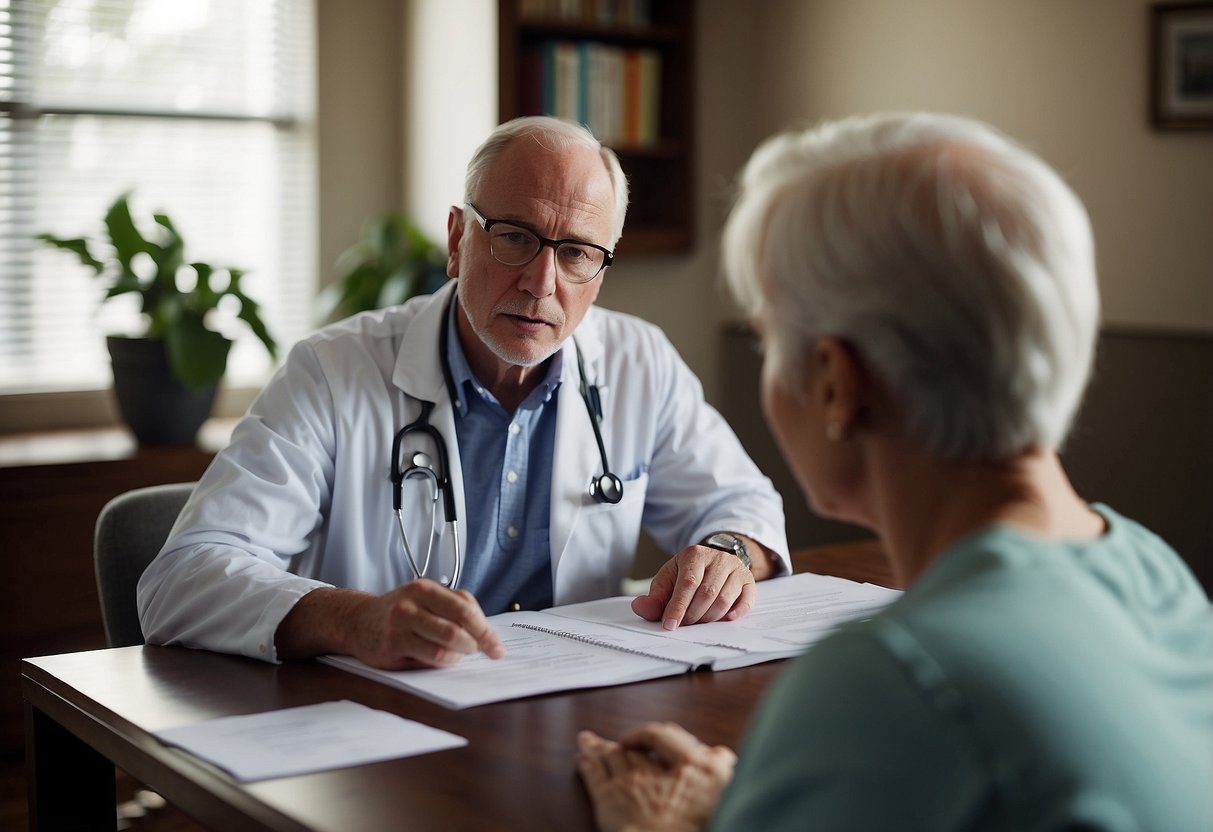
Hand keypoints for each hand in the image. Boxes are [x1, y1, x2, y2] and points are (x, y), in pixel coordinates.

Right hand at [276, 580, 504, 668]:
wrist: (358, 621)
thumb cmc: (400, 613)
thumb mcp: (425, 600)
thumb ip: (453, 608)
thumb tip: (486, 632)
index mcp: (425, 588)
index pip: (465, 607)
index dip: (485, 629)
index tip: (497, 646)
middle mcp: (411, 603)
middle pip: (458, 626)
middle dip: (478, 643)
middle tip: (487, 653)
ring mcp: (400, 624)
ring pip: (445, 645)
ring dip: (459, 655)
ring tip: (459, 655)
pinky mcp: (392, 645)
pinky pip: (429, 657)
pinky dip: (442, 662)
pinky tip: (441, 659)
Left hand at [575, 723, 734, 831]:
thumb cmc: (696, 827)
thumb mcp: (723, 791)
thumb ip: (721, 768)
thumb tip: (722, 756)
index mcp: (689, 766)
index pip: (668, 737)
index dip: (654, 735)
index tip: (647, 737)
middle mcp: (656, 770)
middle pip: (634, 748)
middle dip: (620, 743)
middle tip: (612, 737)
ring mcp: (630, 782)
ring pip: (611, 755)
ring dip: (598, 746)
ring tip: (587, 740)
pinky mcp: (609, 797)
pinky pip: (594, 774)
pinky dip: (586, 764)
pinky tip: (581, 758)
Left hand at [630, 545, 755, 629]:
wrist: (712, 562)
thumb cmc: (687, 575)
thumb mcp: (667, 581)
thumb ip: (654, 598)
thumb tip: (639, 607)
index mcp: (694, 554)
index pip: (687, 583)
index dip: (678, 606)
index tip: (670, 625)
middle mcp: (718, 558)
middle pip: (707, 593)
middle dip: (693, 615)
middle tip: (684, 625)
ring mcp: (736, 568)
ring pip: (724, 599)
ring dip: (709, 617)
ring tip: (699, 621)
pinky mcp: (749, 580)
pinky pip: (746, 600)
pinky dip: (736, 613)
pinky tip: (725, 619)